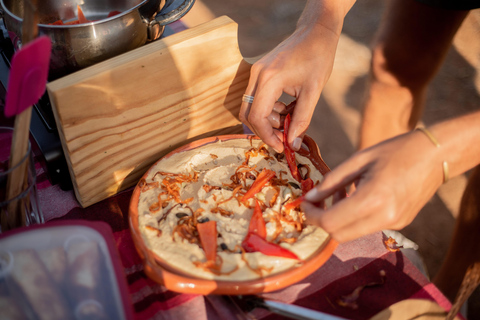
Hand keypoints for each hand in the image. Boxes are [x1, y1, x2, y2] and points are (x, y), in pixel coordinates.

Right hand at [239, 22, 339, 151]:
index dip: (267, 136)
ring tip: (289, 118)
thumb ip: (302, 119)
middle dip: (264, 130)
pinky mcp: (259, 72)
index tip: (281, 147)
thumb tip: (293, 143)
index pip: (257, 117)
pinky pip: (256, 97)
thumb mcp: (313, 92)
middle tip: (283, 138)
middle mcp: (257, 75)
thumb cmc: (318, 58)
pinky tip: (286, 107)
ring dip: (267, 119)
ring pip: (250, 107)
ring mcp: (256, 72)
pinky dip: (268, 109)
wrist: (315, 31)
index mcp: (270, 79)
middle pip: (248, 114)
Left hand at [301, 130, 444, 242]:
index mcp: (372, 199)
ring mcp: (394, 223)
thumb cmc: (395, 151)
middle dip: (322, 220)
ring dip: (338, 219)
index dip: (312, 215)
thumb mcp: (358, 160)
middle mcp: (384, 217)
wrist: (435, 155)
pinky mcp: (400, 223)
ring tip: (339, 193)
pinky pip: (367, 227)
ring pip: (352, 233)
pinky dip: (354, 217)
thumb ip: (332, 181)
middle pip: (339, 234)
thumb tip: (309, 197)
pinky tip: (356, 196)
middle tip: (316, 200)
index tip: (304, 203)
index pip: (330, 222)